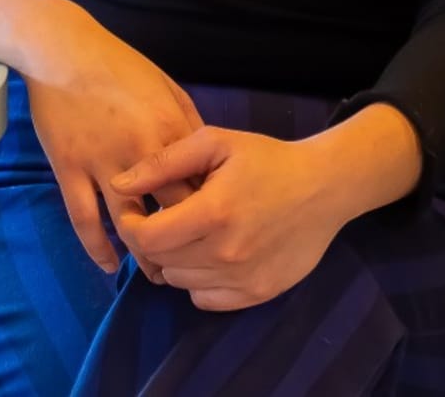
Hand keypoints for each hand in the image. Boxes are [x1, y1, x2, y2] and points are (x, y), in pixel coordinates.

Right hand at [19, 14, 203, 277]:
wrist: (62, 49)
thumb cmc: (120, 65)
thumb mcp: (169, 88)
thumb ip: (190, 126)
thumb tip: (207, 165)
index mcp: (173, 132)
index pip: (204, 187)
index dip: (215, 214)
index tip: (219, 232)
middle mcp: (143, 154)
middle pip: (174, 214)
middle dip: (187, 244)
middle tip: (193, 264)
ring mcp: (103, 163)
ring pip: (130, 225)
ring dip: (146, 255)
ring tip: (157, 274)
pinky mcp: (69, 168)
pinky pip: (84, 219)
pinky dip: (97, 248)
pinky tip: (108, 265)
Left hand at [108, 126, 346, 310]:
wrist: (324, 187)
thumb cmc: (266, 159)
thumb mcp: (213, 143)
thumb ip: (162, 163)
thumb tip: (119, 184)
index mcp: (213, 212)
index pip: (148, 238)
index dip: (133, 225)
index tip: (138, 210)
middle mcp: (227, 253)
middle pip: (161, 261)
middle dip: (152, 240)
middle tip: (164, 219)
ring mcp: (245, 278)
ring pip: (180, 282)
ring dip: (175, 260)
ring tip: (189, 234)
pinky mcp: (259, 293)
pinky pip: (206, 300)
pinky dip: (198, 281)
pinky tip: (208, 255)